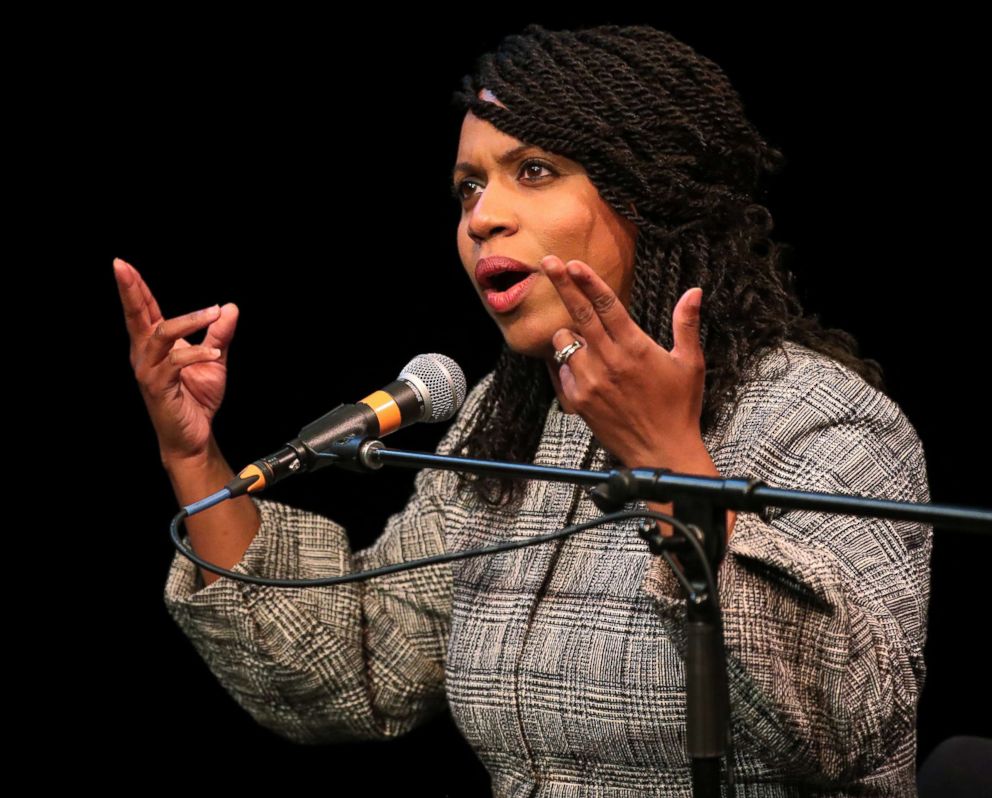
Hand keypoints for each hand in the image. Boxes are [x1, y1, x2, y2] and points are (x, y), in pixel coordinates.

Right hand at [113, 257, 238, 464]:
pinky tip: (214, 352)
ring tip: (213, 314)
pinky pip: (175, 362)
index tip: (123, 265)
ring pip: (161, 334)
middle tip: (123, 268)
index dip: (135, 289)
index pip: (144, 311)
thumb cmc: (197, 399)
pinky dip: (196, 354)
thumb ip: (220, 334)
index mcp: (155, 346)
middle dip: (130, 291)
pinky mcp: (158, 387)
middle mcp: (145, 355)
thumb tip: (229, 308)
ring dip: (189, 320)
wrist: (194, 436)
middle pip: (136, 317)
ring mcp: (148, 371)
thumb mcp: (215, 361)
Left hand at [540, 254, 705, 469]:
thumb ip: (686, 325)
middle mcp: (609, 362)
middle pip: (579, 314)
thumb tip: (694, 291)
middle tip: (549, 262)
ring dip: (571, 334)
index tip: (573, 263)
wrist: (662, 453)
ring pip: (565, 342)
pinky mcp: (579, 400)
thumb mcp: (690, 364)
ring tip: (590, 344)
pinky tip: (588, 370)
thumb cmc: (680, 408)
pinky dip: (569, 363)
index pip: (607, 305)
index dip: (588, 281)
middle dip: (562, 285)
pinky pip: (562, 370)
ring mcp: (590, 382)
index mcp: (636, 349)